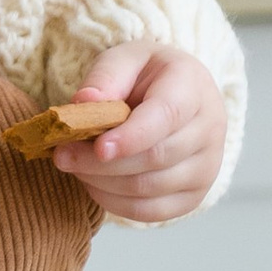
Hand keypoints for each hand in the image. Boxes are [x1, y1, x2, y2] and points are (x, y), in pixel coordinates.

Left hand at [53, 45, 226, 223]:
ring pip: (149, 188)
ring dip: (102, 182)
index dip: (132, 136)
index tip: (98, 147)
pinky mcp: (194, 195)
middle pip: (155, 157)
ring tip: (73, 164)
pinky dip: (114, 202)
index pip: (167, 116)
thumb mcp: (125, 59)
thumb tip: (84, 102)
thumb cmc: (146, 76)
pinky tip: (93, 183)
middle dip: (101, 162)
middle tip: (61, 154)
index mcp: (193, 88)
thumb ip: (105, 77)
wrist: (179, 96)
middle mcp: (210, 130)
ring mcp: (207, 167)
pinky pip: (150, 211)